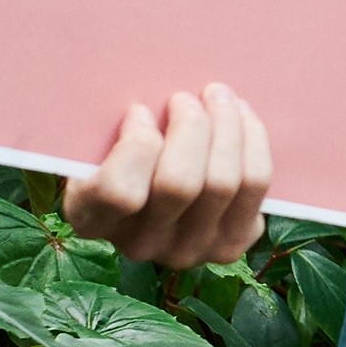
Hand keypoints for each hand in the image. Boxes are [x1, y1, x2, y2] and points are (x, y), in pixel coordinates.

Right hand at [61, 86, 271, 268]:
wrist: (158, 189)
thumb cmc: (119, 149)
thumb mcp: (98, 140)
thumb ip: (112, 130)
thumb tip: (146, 109)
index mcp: (90, 219)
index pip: (119, 192)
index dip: (137, 145)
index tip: (141, 112)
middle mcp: (140, 246)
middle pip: (180, 184)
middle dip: (191, 127)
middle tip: (187, 97)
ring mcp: (189, 249)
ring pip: (223, 182)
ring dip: (227, 126)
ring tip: (218, 96)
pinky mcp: (232, 243)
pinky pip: (254, 184)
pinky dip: (252, 141)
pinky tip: (240, 116)